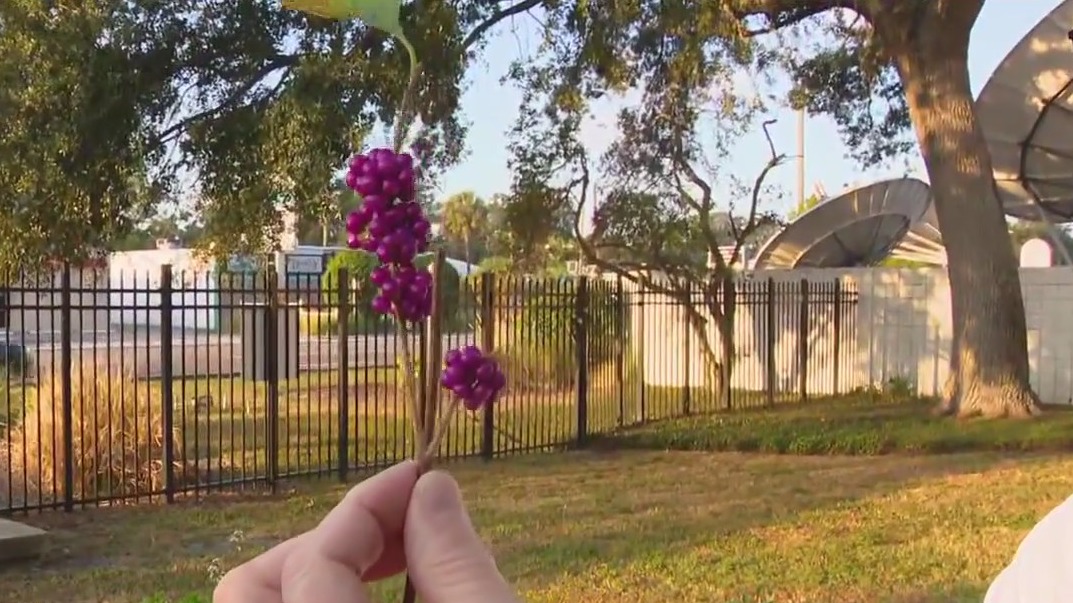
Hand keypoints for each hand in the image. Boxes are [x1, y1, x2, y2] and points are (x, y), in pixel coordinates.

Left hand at [213, 462, 518, 602]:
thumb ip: (455, 559)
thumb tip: (432, 489)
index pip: (316, 558)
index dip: (368, 503)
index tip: (423, 477)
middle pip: (249, 588)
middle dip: (325, 540)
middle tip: (397, 528)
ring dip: (325, 569)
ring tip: (400, 562)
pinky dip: (330, 600)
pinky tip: (390, 600)